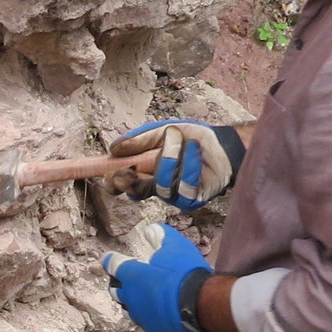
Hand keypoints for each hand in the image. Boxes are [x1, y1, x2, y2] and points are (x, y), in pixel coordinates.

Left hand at [102, 225, 212, 331]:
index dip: (110, 260)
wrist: (201, 306)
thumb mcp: (175, 246)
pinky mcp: (153, 330)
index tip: (109, 258)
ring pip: (128, 308)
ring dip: (132, 301)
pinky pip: (146, 321)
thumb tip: (149, 229)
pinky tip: (158, 310)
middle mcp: (130, 297)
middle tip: (126, 278)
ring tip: (142, 294)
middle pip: (115, 290)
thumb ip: (160, 235)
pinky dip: (149, 314)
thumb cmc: (185, 273)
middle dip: (118, 283)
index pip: (112, 265)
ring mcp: (140, 316)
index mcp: (131, 275)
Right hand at [112, 120, 244, 210]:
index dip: (114, 183)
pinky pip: (183, 187)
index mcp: (146, 172)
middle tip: (129, 169)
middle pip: (137, 191)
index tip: (108, 175)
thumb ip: (139, 140)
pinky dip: (188, 164)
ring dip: (168, 158)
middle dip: (131, 180)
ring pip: (161, 185)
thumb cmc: (192, 138)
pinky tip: (193, 150)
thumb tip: (113, 148)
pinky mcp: (192, 199)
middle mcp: (158, 187)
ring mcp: (175, 195)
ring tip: (177, 137)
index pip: (124, 183)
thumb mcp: (162, 131)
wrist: (223, 143)